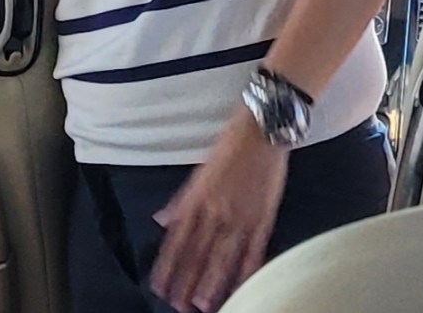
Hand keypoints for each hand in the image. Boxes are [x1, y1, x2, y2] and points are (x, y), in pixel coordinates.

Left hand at [150, 108, 287, 312]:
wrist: (263, 127)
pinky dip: (246, 270)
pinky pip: (254, 250)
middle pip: (198, 251)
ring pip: (223, 255)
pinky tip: (239, 287)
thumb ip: (182, 199)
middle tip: (177, 305)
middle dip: (187, 280)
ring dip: (211, 281)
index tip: (158, 285)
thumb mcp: (200, 167)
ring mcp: (241, 214)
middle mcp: (216, 208)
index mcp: (198, 194)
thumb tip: (162, 220)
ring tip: (200, 305)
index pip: (178, 237)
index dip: (168, 263)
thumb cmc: (230, 142)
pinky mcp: (264, 217)